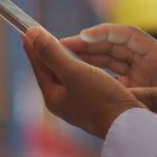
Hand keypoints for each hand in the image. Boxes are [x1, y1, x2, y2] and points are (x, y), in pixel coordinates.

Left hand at [23, 26, 144, 138]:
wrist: (129, 126)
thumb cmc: (101, 99)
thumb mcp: (74, 72)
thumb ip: (52, 53)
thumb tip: (31, 33)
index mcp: (54, 97)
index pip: (39, 66)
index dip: (33, 47)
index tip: (27, 31)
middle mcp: (64, 102)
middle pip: (51, 72)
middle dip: (47, 53)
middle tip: (42, 36)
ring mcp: (79, 104)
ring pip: (67, 76)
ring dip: (65, 59)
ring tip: (63, 45)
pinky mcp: (95, 104)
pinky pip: (82, 80)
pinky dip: (81, 67)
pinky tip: (87, 63)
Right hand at [62, 24, 156, 135]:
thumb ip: (151, 96)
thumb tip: (125, 97)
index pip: (127, 35)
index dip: (104, 33)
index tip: (84, 35)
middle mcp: (147, 60)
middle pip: (113, 46)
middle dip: (88, 44)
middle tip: (62, 45)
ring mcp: (141, 72)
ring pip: (109, 59)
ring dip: (88, 57)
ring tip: (64, 57)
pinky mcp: (138, 86)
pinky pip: (113, 76)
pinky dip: (97, 73)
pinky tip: (80, 75)